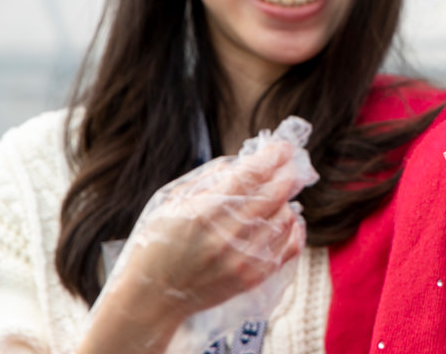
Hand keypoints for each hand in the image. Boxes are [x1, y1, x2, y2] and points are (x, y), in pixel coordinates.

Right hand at [83, 117, 318, 351]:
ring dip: (285, 201)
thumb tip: (245, 161)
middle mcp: (226, 236)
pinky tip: (286, 219)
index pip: (249, 176)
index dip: (271, 157)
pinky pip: (289, 247)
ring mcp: (242, 260)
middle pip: (274, 195)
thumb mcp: (172, 202)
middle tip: (290, 164)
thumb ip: (209, 178)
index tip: (283, 147)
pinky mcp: (252, 278)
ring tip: (278, 195)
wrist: (152, 298)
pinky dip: (293, 228)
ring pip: (285, 218)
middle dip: (287, 174)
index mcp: (203, 212)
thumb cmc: (158, 243)